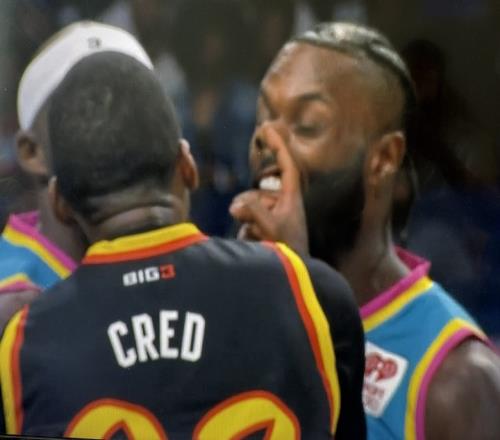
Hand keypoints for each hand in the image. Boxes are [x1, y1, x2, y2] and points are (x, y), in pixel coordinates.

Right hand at [230, 125, 308, 253]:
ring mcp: (272, 217)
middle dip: (249, 203)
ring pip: (249, 207)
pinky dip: (248, 232)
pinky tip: (255, 245)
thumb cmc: (287, 251)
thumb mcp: (270, 227)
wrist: (291, 278)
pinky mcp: (264, 230)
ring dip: (247, 222)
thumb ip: (252, 210)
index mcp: (291, 198)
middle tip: (249, 220)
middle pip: (257, 191)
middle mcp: (282, 205)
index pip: (286, 165)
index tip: (267, 127)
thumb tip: (235, 206)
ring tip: (256, 238)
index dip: (278, 145)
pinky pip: (247, 222)